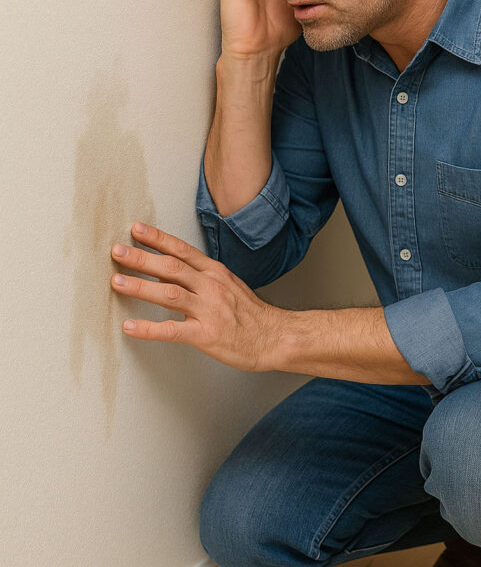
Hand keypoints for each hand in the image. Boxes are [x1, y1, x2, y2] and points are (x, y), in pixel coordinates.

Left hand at [110, 222, 282, 370]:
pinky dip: (149, 328)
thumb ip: (201, 276)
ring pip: (169, 293)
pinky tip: (130, 327)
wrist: (276, 337)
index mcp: (215, 273)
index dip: (157, 238)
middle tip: (117, 251)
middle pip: (171, 267)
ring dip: (141, 286)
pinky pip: (172, 330)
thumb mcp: (229, 285)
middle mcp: (210, 286)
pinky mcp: (207, 335)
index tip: (136, 229)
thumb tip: (171, 268)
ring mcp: (209, 310)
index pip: (182, 250)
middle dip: (141, 257)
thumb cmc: (251, 315)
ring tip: (117, 282)